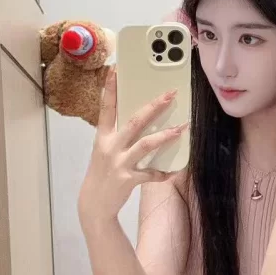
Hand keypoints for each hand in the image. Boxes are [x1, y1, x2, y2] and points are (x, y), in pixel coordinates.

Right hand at [77, 69, 187, 223]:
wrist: (93, 204)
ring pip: (146, 144)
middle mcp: (110, 147)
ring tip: (181, 128)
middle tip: (170, 94)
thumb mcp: (104, 151)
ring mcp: (119, 163)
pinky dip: (163, 172)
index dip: (110, 89)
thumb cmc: (102, 173)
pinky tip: (173, 171)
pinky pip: (151, 174)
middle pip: (134, 121)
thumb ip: (118, 136)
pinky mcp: (128, 179)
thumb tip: (141, 119)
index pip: (106, 108)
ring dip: (165, 136)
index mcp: (103, 137)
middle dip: (154, 107)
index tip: (115, 70)